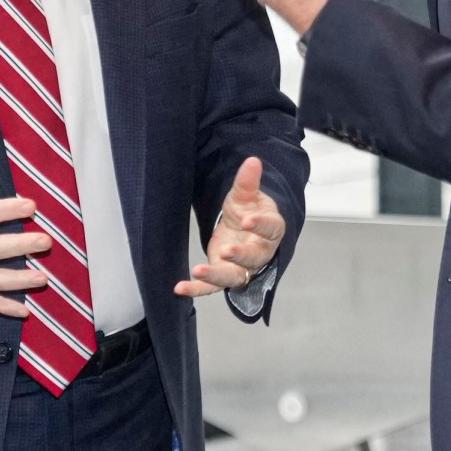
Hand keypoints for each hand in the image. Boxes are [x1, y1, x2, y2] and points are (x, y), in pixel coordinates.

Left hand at [177, 157, 284, 297]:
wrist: (244, 229)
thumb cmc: (249, 212)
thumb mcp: (246, 195)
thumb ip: (248, 182)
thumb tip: (252, 161)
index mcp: (270, 230)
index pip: (269, 229)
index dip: (260, 225)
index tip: (248, 220)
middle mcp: (259, 253)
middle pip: (253, 258)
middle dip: (240, 255)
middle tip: (226, 250)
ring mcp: (242, 268)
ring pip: (233, 277)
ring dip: (216, 276)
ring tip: (198, 270)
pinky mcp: (224, 275)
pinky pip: (212, 287)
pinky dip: (196, 289)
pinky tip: (179, 288)